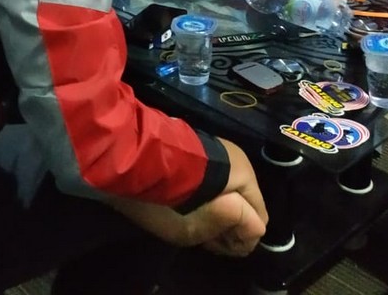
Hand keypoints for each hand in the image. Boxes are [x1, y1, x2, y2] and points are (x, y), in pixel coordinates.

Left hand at [108, 137, 267, 255]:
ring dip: (221, 209)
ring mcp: (224, 149)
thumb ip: (231, 226)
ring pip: (236, 191)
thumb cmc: (162, 196)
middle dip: (231, 224)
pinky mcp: (207, 145)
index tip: (212, 242)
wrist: (129, 154)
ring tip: (193, 217)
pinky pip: (222, 178)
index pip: (259, 222)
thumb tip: (253, 226)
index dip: (238, 240)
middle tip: (202, 234)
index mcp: (244, 178)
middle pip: (249, 205)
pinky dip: (213, 192)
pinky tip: (191, 199)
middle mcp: (241, 159)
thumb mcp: (192, 226)